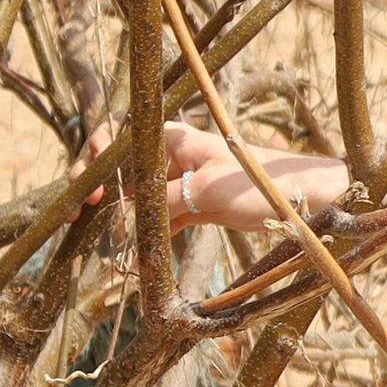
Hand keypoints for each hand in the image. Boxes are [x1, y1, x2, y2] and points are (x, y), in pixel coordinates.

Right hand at [76, 120, 349, 231]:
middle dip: (98, 190)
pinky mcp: (195, 205)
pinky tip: (132, 248)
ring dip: (119, 213)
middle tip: (78, 216)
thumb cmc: (260, 184)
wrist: (308, 198)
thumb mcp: (205, 192)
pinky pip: (160, 216)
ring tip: (96, 233)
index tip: (86, 189)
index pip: (117, 138)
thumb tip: (123, 222)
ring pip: (138, 196)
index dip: (93, 160)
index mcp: (172, 138)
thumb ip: (160, 204)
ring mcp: (183, 181)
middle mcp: (172, 156)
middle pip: (122, 169)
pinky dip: (145, 229)